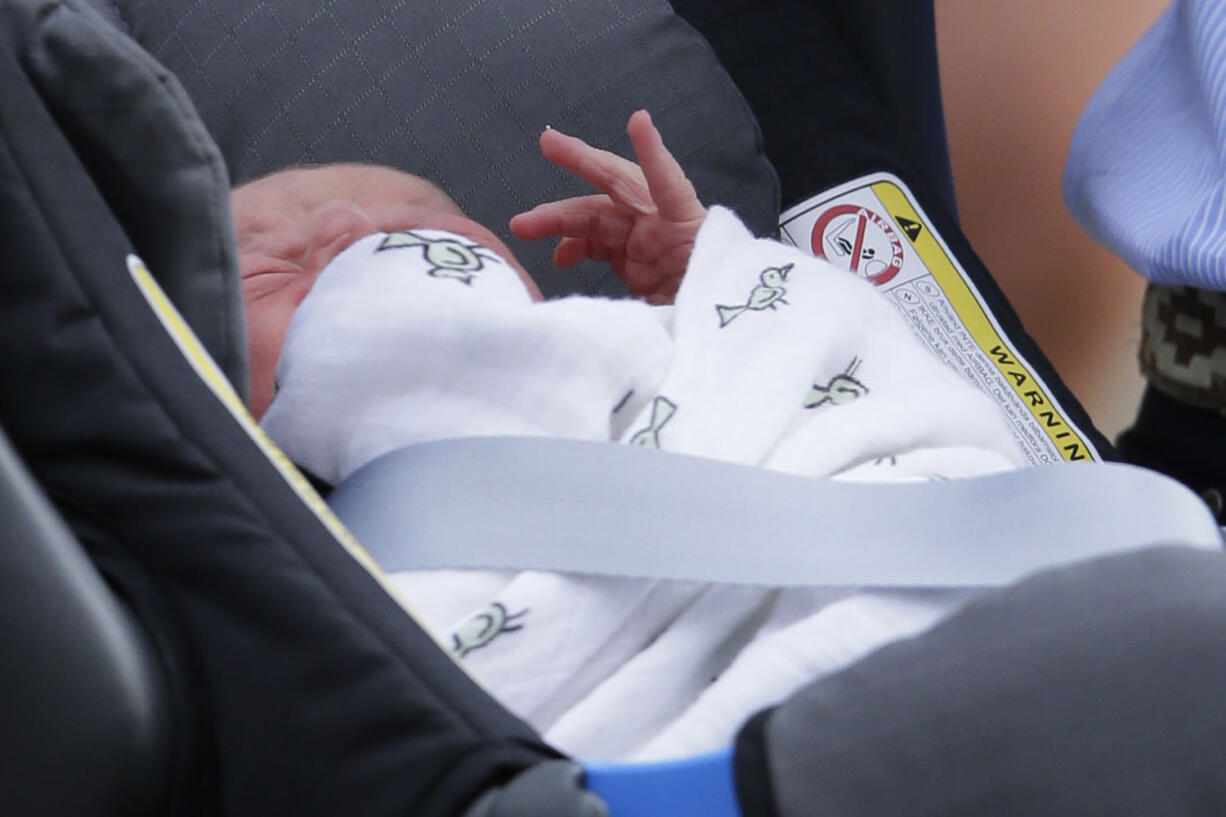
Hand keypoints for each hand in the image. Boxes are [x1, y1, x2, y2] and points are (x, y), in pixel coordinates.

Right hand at [509, 110, 706, 303]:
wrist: (724, 338)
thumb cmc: (715, 313)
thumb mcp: (696, 304)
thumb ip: (663, 300)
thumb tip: (628, 317)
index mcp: (688, 229)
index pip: (670, 185)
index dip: (653, 154)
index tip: (638, 121)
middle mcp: (665, 225)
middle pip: (620, 185)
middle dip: (583, 161)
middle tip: (547, 142)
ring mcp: (648, 240)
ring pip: (598, 216)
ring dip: (561, 218)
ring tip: (524, 226)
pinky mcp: (636, 260)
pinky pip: (600, 242)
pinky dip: (576, 245)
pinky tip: (559, 257)